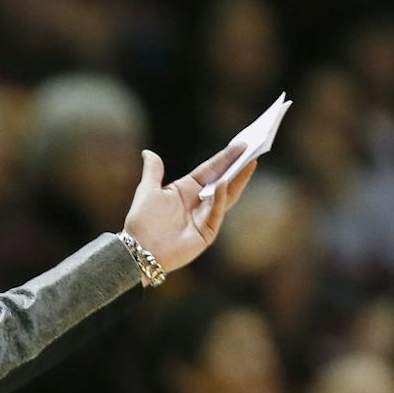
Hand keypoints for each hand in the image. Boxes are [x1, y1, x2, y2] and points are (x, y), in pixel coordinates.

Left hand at [121, 143, 260, 273]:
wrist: (138, 249)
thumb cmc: (142, 220)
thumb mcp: (147, 190)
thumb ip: (153, 170)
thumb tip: (148, 152)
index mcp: (186, 189)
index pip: (211, 169)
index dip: (225, 157)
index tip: (242, 144)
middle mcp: (198, 201)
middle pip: (223, 180)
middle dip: (238, 165)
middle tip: (254, 148)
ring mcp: (205, 217)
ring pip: (227, 195)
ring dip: (238, 179)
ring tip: (250, 162)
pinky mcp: (207, 233)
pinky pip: (216, 212)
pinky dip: (220, 198)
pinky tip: (224, 183)